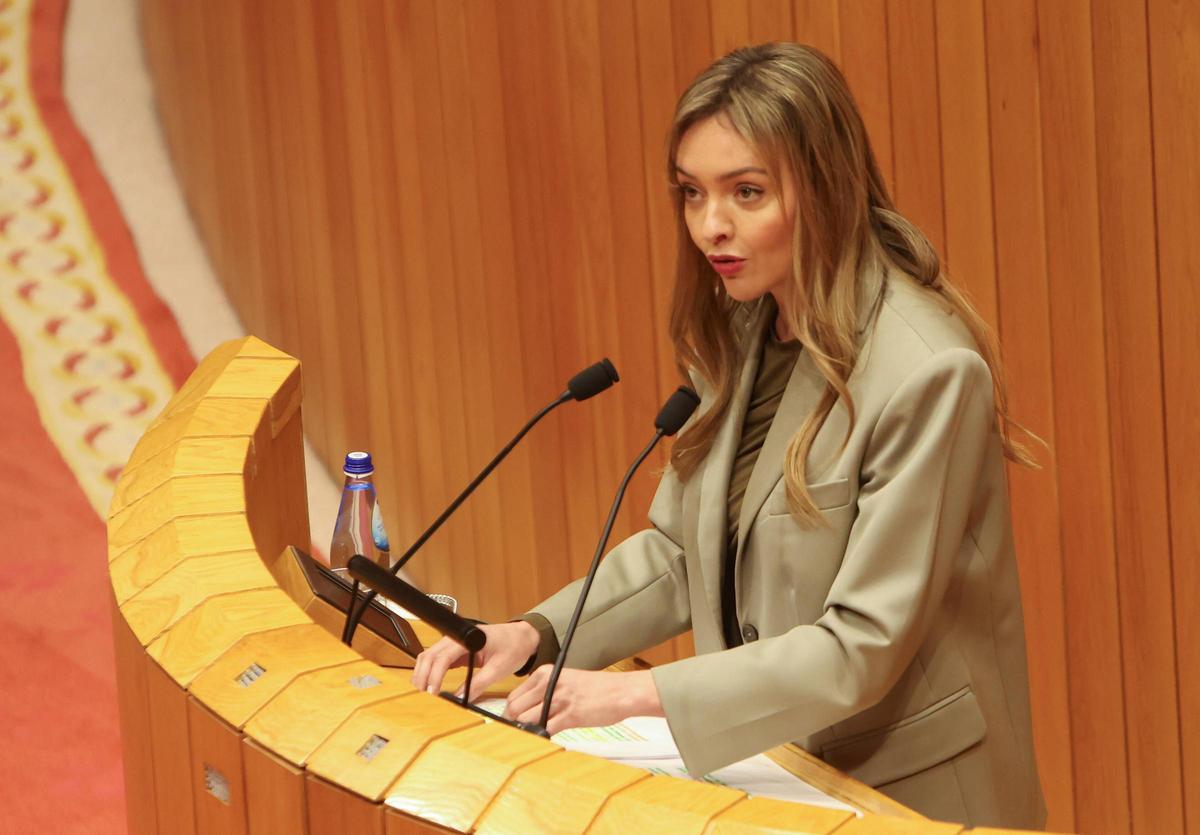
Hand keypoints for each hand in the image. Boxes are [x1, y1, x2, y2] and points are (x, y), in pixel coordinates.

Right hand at [411, 621, 539, 701]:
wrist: (523, 637)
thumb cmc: (514, 647)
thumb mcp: (499, 669)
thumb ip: (479, 684)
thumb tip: (460, 699)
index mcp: (469, 638)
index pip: (444, 656)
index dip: (435, 674)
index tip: (432, 691)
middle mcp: (458, 637)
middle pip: (431, 654)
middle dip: (423, 674)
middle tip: (423, 694)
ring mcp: (456, 642)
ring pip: (431, 655)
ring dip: (423, 671)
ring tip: (423, 690)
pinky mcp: (457, 649)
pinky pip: (438, 658)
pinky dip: (431, 670)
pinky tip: (430, 683)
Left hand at [503, 667, 662, 733]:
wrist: (621, 692)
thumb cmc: (597, 689)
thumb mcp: (565, 681)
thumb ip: (545, 693)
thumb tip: (525, 713)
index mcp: (545, 673)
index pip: (514, 696)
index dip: (509, 713)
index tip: (510, 723)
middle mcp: (549, 683)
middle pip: (514, 708)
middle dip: (512, 724)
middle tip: (517, 734)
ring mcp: (559, 699)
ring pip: (526, 720)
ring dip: (526, 731)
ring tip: (531, 738)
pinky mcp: (570, 715)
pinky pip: (546, 730)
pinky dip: (541, 737)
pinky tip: (545, 740)